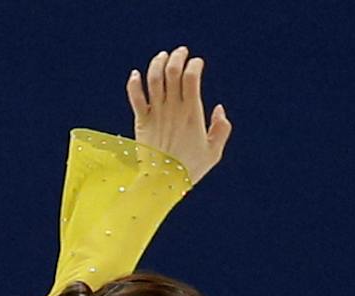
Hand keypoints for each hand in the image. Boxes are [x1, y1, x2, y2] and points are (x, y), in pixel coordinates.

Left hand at [128, 45, 230, 185]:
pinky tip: (135, 74)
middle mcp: (173, 109)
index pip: (192, 77)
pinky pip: (135, 98)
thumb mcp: (214, 151)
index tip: (197, 63)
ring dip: (157, 64)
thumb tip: (219, 108)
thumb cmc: (190, 169)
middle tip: (180, 52)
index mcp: (192, 113)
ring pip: (154, 79)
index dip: (195, 64)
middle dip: (177, 57)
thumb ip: (221, 128)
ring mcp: (156, 114)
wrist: (163, 183)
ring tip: (163, 56)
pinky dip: (133, 84)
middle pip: (173, 72)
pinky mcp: (141, 122)